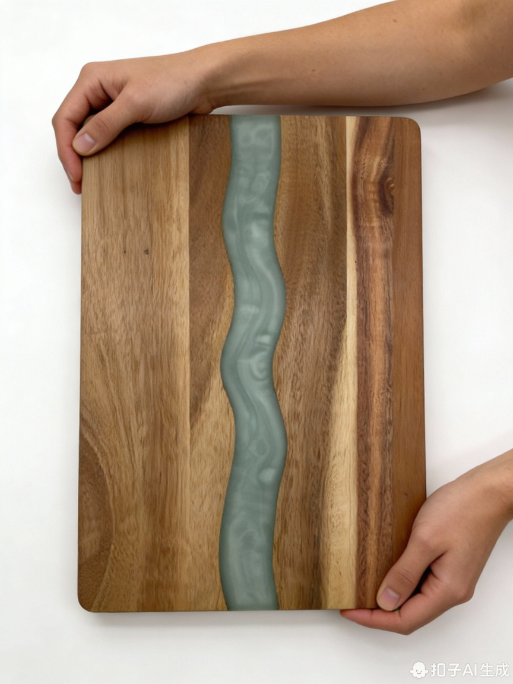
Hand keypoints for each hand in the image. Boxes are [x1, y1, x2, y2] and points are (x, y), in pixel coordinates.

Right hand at [51, 47, 219, 193]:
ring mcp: (113, 104)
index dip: (66, 149)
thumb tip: (80, 146)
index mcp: (92, 80)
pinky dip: (105, 153)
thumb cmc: (172, 82)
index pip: (65, 117)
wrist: (203, 83)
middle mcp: (98, 91)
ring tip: (91, 181)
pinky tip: (108, 168)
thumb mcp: (136, 103)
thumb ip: (107, 124)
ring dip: (88, 156)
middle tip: (81, 184)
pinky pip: (108, 137)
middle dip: (73, 156)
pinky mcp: (128, 116)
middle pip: (73, 127)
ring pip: (89, 134)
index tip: (77, 176)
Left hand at [341, 448, 512, 633]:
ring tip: (364, 587)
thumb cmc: (462, 510)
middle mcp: (453, 591)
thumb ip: (404, 573)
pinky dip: (403, 582)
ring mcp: (453, 579)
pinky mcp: (451, 566)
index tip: (349, 609)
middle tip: (351, 600)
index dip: (374, 619)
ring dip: (391, 598)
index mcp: (447, 590)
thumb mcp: (425, 540)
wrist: (488, 493)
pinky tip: (387, 570)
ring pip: (417, 600)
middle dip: (379, 612)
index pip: (405, 620)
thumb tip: (385, 602)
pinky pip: (423, 583)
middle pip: (411, 615)